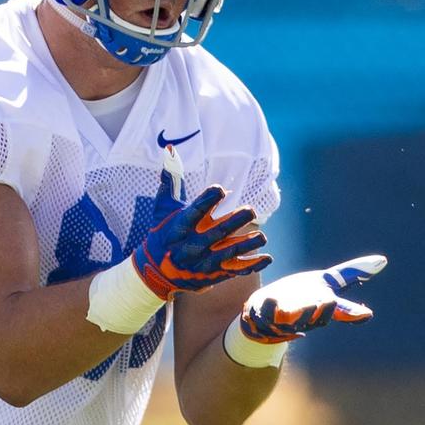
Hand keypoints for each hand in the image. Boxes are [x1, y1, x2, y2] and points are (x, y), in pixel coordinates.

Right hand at [132, 146, 271, 299]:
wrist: (157, 271)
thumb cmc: (163, 232)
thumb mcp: (163, 207)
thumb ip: (172, 180)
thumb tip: (170, 151)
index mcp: (179, 227)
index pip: (194, 212)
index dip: (207, 201)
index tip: (219, 189)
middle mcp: (192, 245)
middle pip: (216, 233)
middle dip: (234, 222)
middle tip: (250, 210)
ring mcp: (204, 261)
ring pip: (229, 253)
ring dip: (247, 245)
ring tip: (261, 236)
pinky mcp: (214, 273)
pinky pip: (236, 270)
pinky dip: (252, 265)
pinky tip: (268, 257)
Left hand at [239, 254, 386, 343]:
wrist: (266, 312)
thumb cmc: (301, 295)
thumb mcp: (326, 282)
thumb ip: (350, 274)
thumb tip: (383, 261)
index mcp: (321, 307)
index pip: (340, 311)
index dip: (352, 313)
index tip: (366, 313)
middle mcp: (304, 317)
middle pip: (317, 318)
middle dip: (320, 311)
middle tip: (327, 301)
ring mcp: (283, 319)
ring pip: (292, 320)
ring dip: (295, 313)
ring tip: (297, 306)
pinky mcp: (263, 314)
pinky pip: (264, 313)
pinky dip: (267, 306)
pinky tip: (269, 297)